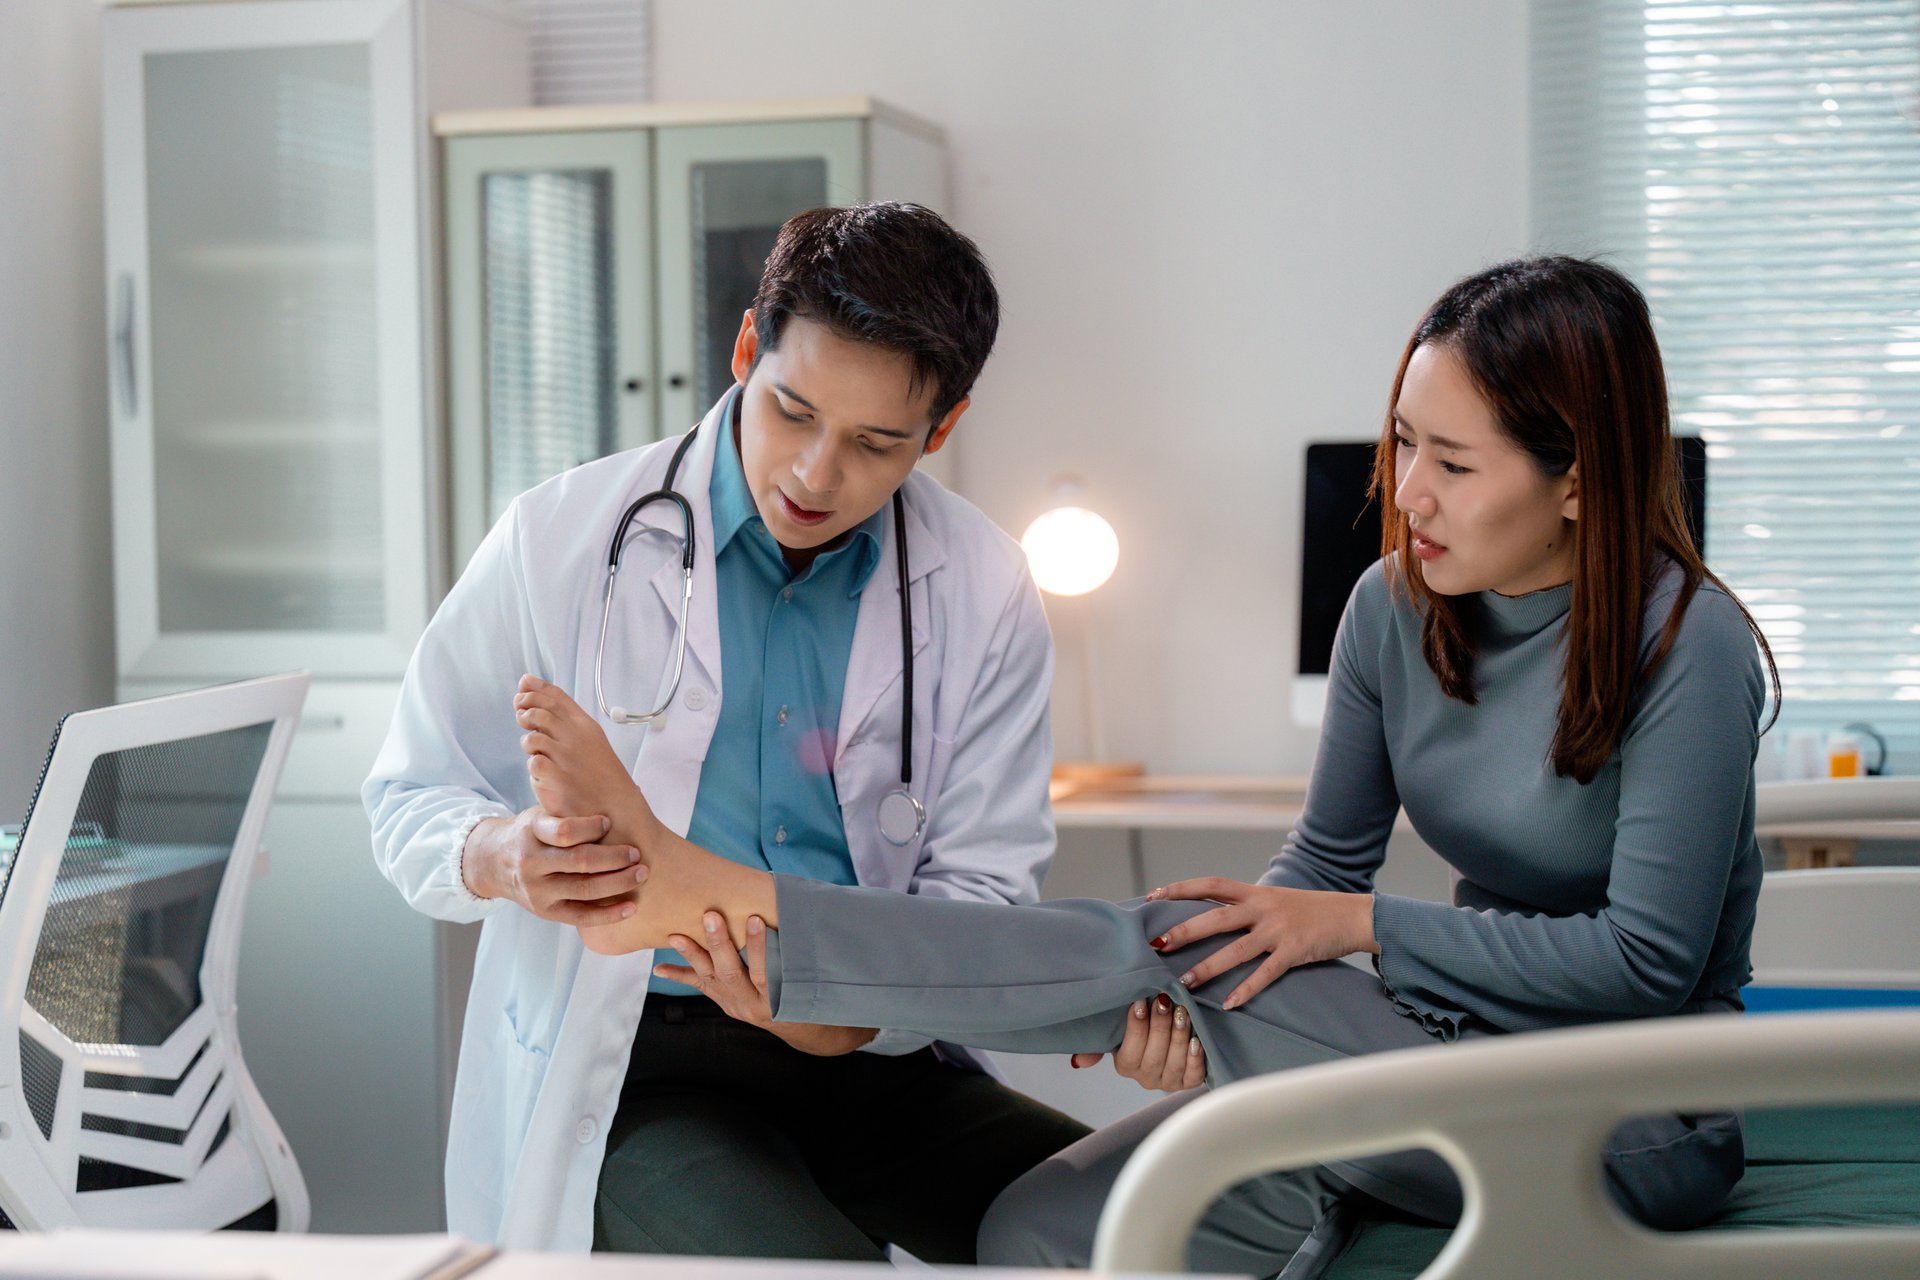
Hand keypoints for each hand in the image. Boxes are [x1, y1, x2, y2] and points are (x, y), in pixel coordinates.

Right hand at [463, 808, 645, 925]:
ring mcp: (537, 890)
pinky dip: (608, 914)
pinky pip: (581, 916)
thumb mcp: (541, 813)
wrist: (492, 862)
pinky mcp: (545, 911)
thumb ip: (571, 809)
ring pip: (584, 889)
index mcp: (531, 831)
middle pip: (580, 861)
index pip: (565, 831)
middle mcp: (532, 862)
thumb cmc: (531, 833)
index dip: (592, 827)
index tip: (610, 822)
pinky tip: (631, 908)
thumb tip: (629, 790)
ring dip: (619, 882)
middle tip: (637, 852)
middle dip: (615, 857)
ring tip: (642, 874)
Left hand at [515, 674, 661, 842]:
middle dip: (526, 705)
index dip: (537, 688)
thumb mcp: (593, 744)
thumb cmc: (603, 780)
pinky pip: (532, 761)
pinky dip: (532, 762)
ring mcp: (564, 756)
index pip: (557, 698)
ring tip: (530, 742)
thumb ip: (570, 725)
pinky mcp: (553, 776)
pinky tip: (539, 768)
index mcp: (587, 726)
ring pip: (532, 734)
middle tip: (520, 710)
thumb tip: (548, 708)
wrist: (616, 812)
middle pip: (542, 710)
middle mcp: (576, 737)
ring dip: (527, 736)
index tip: (524, 684)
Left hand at [654, 912, 877, 1056]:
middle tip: (710, 916)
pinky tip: (659, 968)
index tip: (754, 919)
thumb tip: (801, 915)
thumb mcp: (811, 982)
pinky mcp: (724, 1002)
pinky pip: (701, 987)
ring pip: (711, 979)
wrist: (807, 1031)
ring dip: (693, 956)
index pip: (766, 971)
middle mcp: (752, 1006)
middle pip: (732, 973)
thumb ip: (801, 956)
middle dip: (719, 944)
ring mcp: (735, 1005)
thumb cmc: (812, 999)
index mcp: (777, 1000)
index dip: (758, 947)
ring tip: (675, 936)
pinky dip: (679, 976)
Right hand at [1071, 993, 1205, 1091]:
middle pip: (1154, 1056)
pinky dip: (1195, 1057)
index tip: (1141, 1002)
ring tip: (1182, 1013)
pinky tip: (1196, 1039)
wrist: (1168, 1037)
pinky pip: (1194, 1075)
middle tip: (1165, 1001)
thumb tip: (1078, 1063)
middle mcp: (1146, 1078)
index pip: (1130, 1050)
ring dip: (1178, 1037)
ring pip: (1174, 1063)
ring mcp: (1169, 1082)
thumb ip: (1097, 1045)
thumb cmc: (1141, 1029)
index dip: (1136, 1027)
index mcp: (1125, 1065)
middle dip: (1160, 1026)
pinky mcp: (1189, 1082)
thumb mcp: (1117, 1032)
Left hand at [1148, 878, 1377, 1009]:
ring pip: (1235, 950)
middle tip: (1157, 945)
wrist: (1352, 915)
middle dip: (1184, 931)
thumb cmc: (1311, 910)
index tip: (1153, 896)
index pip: (1210, 884)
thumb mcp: (1276, 900)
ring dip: (1208, 967)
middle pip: (1215, 918)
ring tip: (1184, 982)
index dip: (1181, 888)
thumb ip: (1247, 907)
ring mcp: (1278, 930)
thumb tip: (1215, 916)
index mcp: (1255, 893)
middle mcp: (1263, 908)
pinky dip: (1246, 990)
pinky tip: (1228, 1004)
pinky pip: (1265, 974)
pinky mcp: (1294, 952)